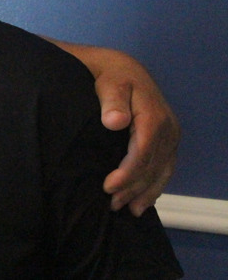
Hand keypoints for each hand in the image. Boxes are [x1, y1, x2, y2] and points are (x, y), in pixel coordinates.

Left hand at [50, 40, 179, 215]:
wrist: (124, 69)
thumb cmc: (112, 78)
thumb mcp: (109, 84)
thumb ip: (112, 102)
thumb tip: (115, 122)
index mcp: (154, 117)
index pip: (143, 152)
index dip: (127, 173)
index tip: (108, 187)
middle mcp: (168, 129)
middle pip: (152, 166)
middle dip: (133, 188)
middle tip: (111, 204)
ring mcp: (170, 136)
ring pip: (161, 171)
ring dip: (145, 192)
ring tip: (127, 209)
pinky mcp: (168, 141)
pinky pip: (166, 168)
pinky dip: (156, 187)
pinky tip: (144, 202)